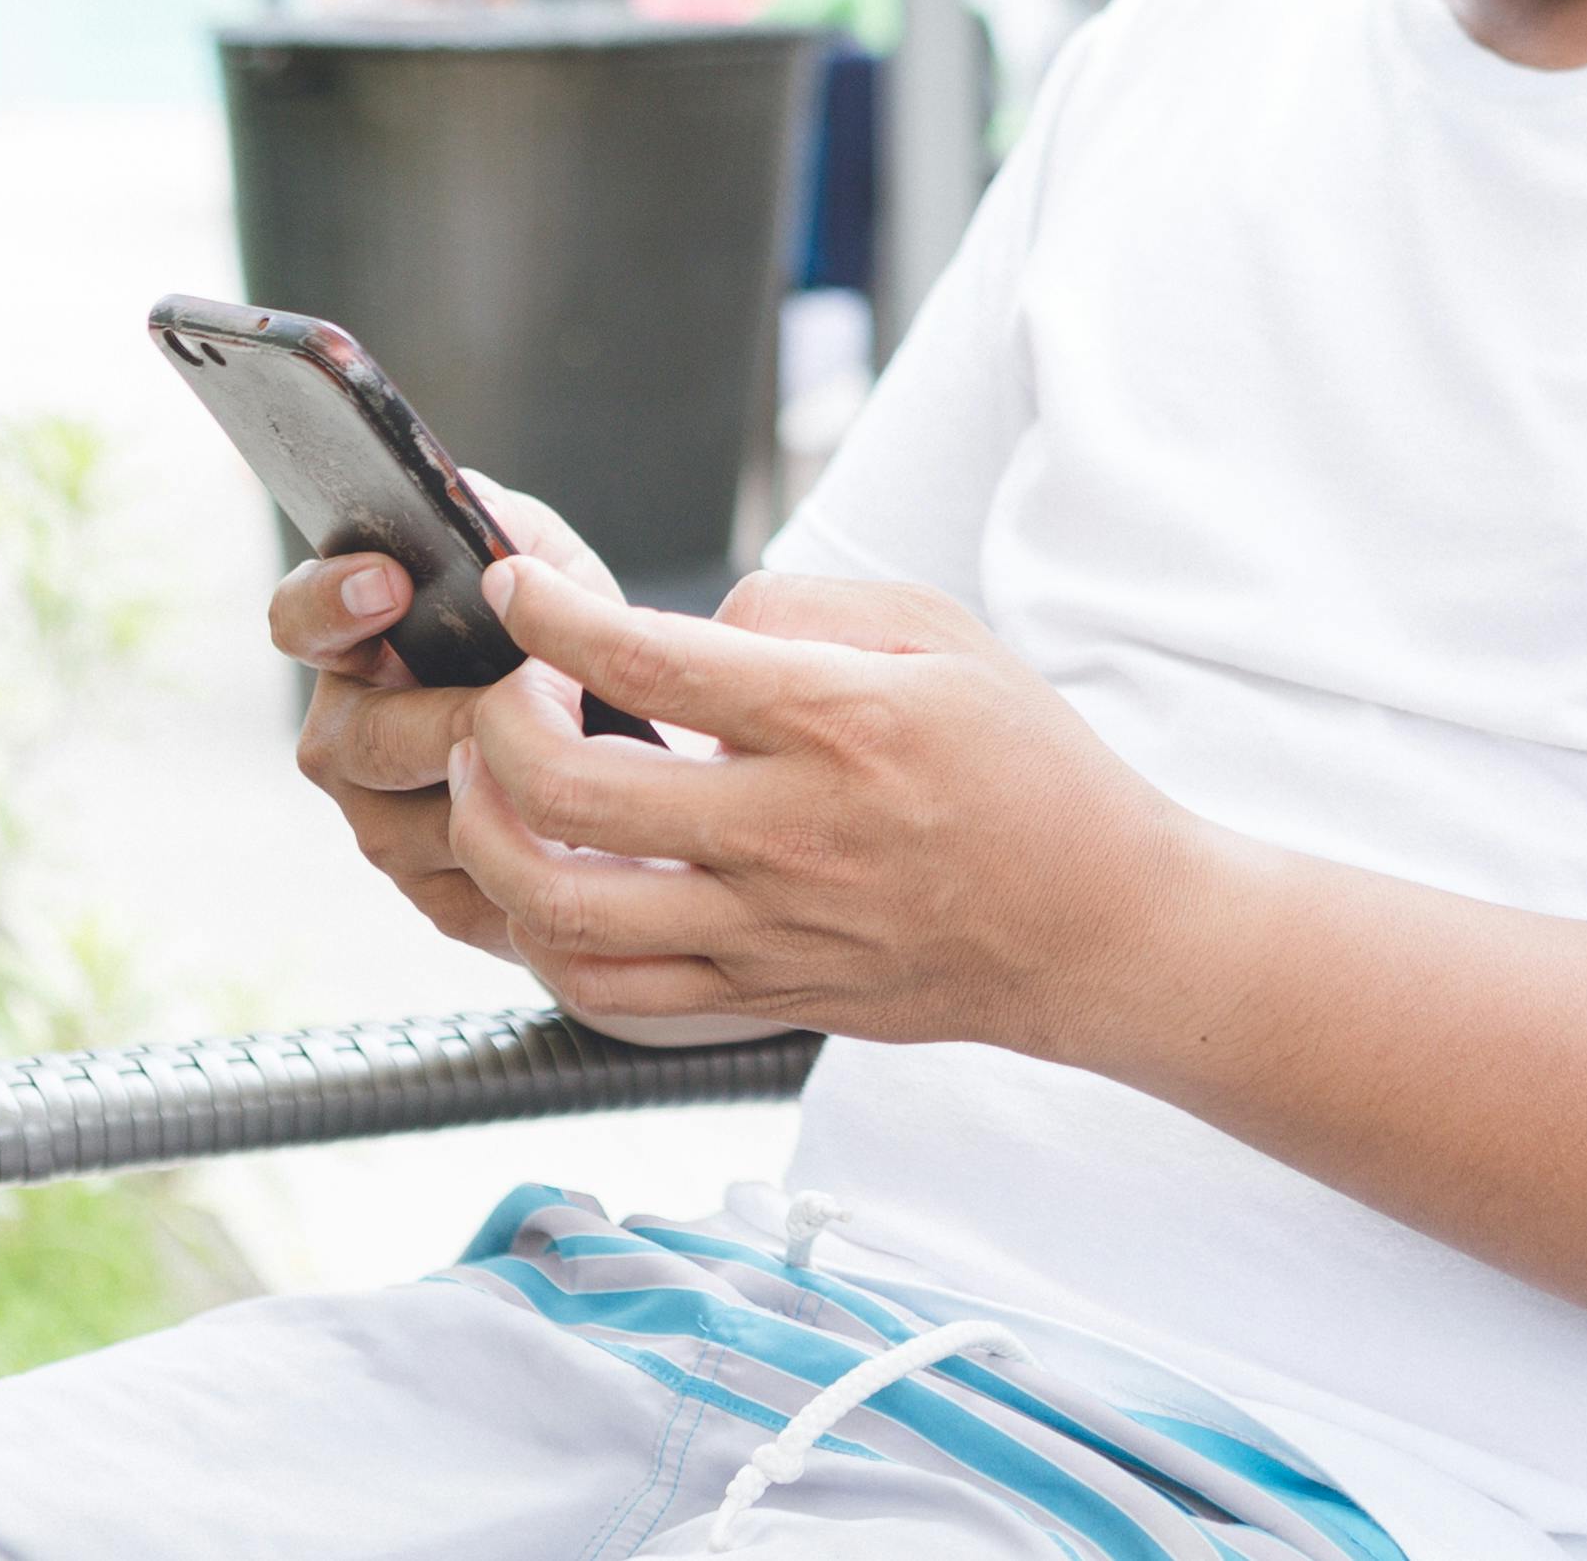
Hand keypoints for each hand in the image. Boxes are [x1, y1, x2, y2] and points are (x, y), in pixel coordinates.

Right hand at [270, 477, 620, 964]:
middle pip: (364, 741)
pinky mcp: (438, 902)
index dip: (332, 602)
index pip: (301, 619)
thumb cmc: (575, 642)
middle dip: (451, 717)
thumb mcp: (554, 569)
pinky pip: (467, 897)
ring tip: (580, 767)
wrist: (641, 755)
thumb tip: (479, 521)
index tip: (389, 583)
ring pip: (414, 829)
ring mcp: (384, 826)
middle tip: (532, 697)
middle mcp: (349, 738)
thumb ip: (508, 531)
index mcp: (355, 645)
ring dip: (501, 797)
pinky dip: (530, 865)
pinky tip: (583, 839)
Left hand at [443, 554, 1212, 1056]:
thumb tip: (682, 624)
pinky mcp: (760, 996)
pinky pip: (606, 989)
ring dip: (489, 835)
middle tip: (506, 691)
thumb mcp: (939, 634)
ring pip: (562, 906)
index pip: (646, 659)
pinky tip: (540, 881)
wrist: (1097, 925)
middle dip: (496, 726)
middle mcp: (788, 833)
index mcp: (834, 722)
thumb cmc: (1026, 766)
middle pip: (569, 792)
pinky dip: (538, 937)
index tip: (514, 590)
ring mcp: (767, 930)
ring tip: (496, 783)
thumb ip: (799, 605)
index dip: (548, 615)